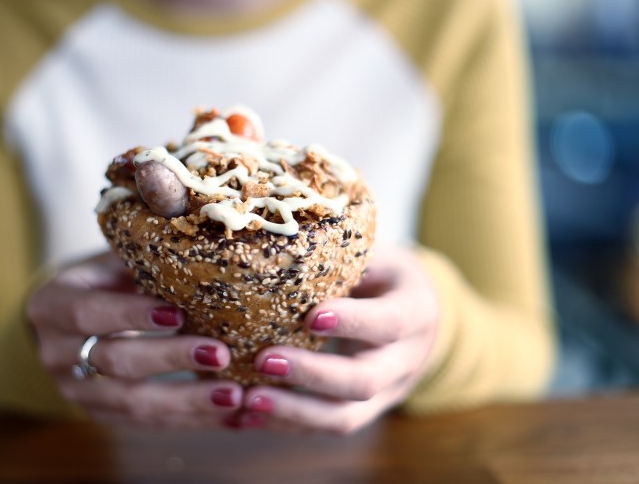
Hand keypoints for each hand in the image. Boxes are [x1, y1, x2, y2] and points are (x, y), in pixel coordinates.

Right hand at [27, 252, 242, 426]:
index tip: (179, 314)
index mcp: (51, 305)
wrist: (68, 320)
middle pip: (114, 361)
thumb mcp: (110, 261)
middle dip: (171, 360)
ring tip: (233, 395)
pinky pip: (147, 423)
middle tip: (220, 355)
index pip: (88, 313)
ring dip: (187, 402)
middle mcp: (55, 353)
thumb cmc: (102, 280)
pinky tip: (230, 416)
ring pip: (132, 402)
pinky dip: (191, 419)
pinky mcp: (99, 414)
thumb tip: (194, 239)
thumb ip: (142, 255)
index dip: (132, 315)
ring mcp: (75, 390)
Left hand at [234, 246, 438, 434]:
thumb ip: (343, 254)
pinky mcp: (363, 411)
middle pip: (364, 381)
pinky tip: (247, 416)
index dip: (351, 323)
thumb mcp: (376, 256)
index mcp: (414, 312)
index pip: (387, 323)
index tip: (309, 316)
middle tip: (264, 361)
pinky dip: (286, 423)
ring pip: (345, 417)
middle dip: (312, 375)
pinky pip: (325, 427)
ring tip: (249, 400)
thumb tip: (280, 237)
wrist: (417, 316)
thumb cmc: (383, 275)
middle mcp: (405, 359)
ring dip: (294, 411)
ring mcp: (386, 392)